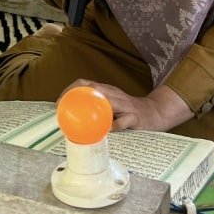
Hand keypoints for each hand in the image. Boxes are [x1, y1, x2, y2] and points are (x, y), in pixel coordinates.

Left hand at [64, 80, 193, 131]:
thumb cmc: (128, 110)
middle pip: (93, 89)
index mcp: (107, 91)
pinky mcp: (135, 117)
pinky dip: (115, 125)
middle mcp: (115, 94)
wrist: (155, 112)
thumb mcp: (111, 104)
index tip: (58, 102)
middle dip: (76, 97)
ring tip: (81, 121)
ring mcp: (125, 105)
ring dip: (94, 110)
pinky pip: (124, 121)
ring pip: (108, 102)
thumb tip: (72, 115)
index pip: (85, 83)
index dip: (70, 90)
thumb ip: (95, 106)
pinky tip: (108, 130)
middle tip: (63, 110)